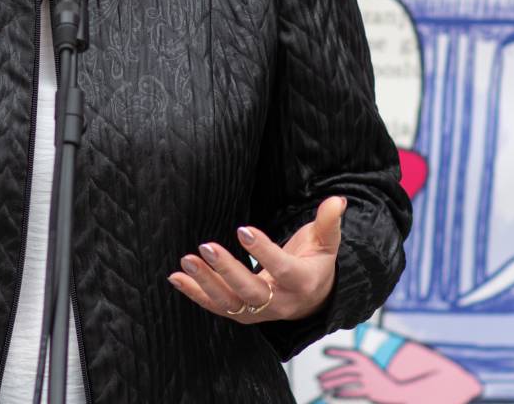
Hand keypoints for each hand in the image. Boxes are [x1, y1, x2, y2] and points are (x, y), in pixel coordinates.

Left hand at [167, 196, 345, 323]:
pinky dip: (195, 293)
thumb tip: (337, 200)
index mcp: (301, 282)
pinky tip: (176, 277)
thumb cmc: (316, 263)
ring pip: (229, 303)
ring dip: (205, 283)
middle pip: (250, 292)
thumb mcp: (326, 242)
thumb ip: (329, 222)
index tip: (242, 229)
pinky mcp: (242, 314)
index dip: (263, 251)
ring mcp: (258, 312)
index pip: (281, 268)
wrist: (313, 299)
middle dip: (227, 271)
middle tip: (205, 247)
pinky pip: (216, 307)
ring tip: (186, 260)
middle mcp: (279, 302)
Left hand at [317, 348, 403, 401]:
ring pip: (347, 381)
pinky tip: (333, 395)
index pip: (350, 353)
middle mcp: (367, 369)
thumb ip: (352, 367)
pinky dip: (342, 394)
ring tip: (322, 387)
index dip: (337, 351)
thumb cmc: (377, 379)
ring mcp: (369, 380)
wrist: (396, 391)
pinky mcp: (370, 392)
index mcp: (366, 360)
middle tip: (318, 378)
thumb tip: (332, 372)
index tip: (324, 351)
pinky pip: (353, 393)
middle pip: (345, 370)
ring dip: (333, 384)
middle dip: (330, 374)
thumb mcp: (367, 368)